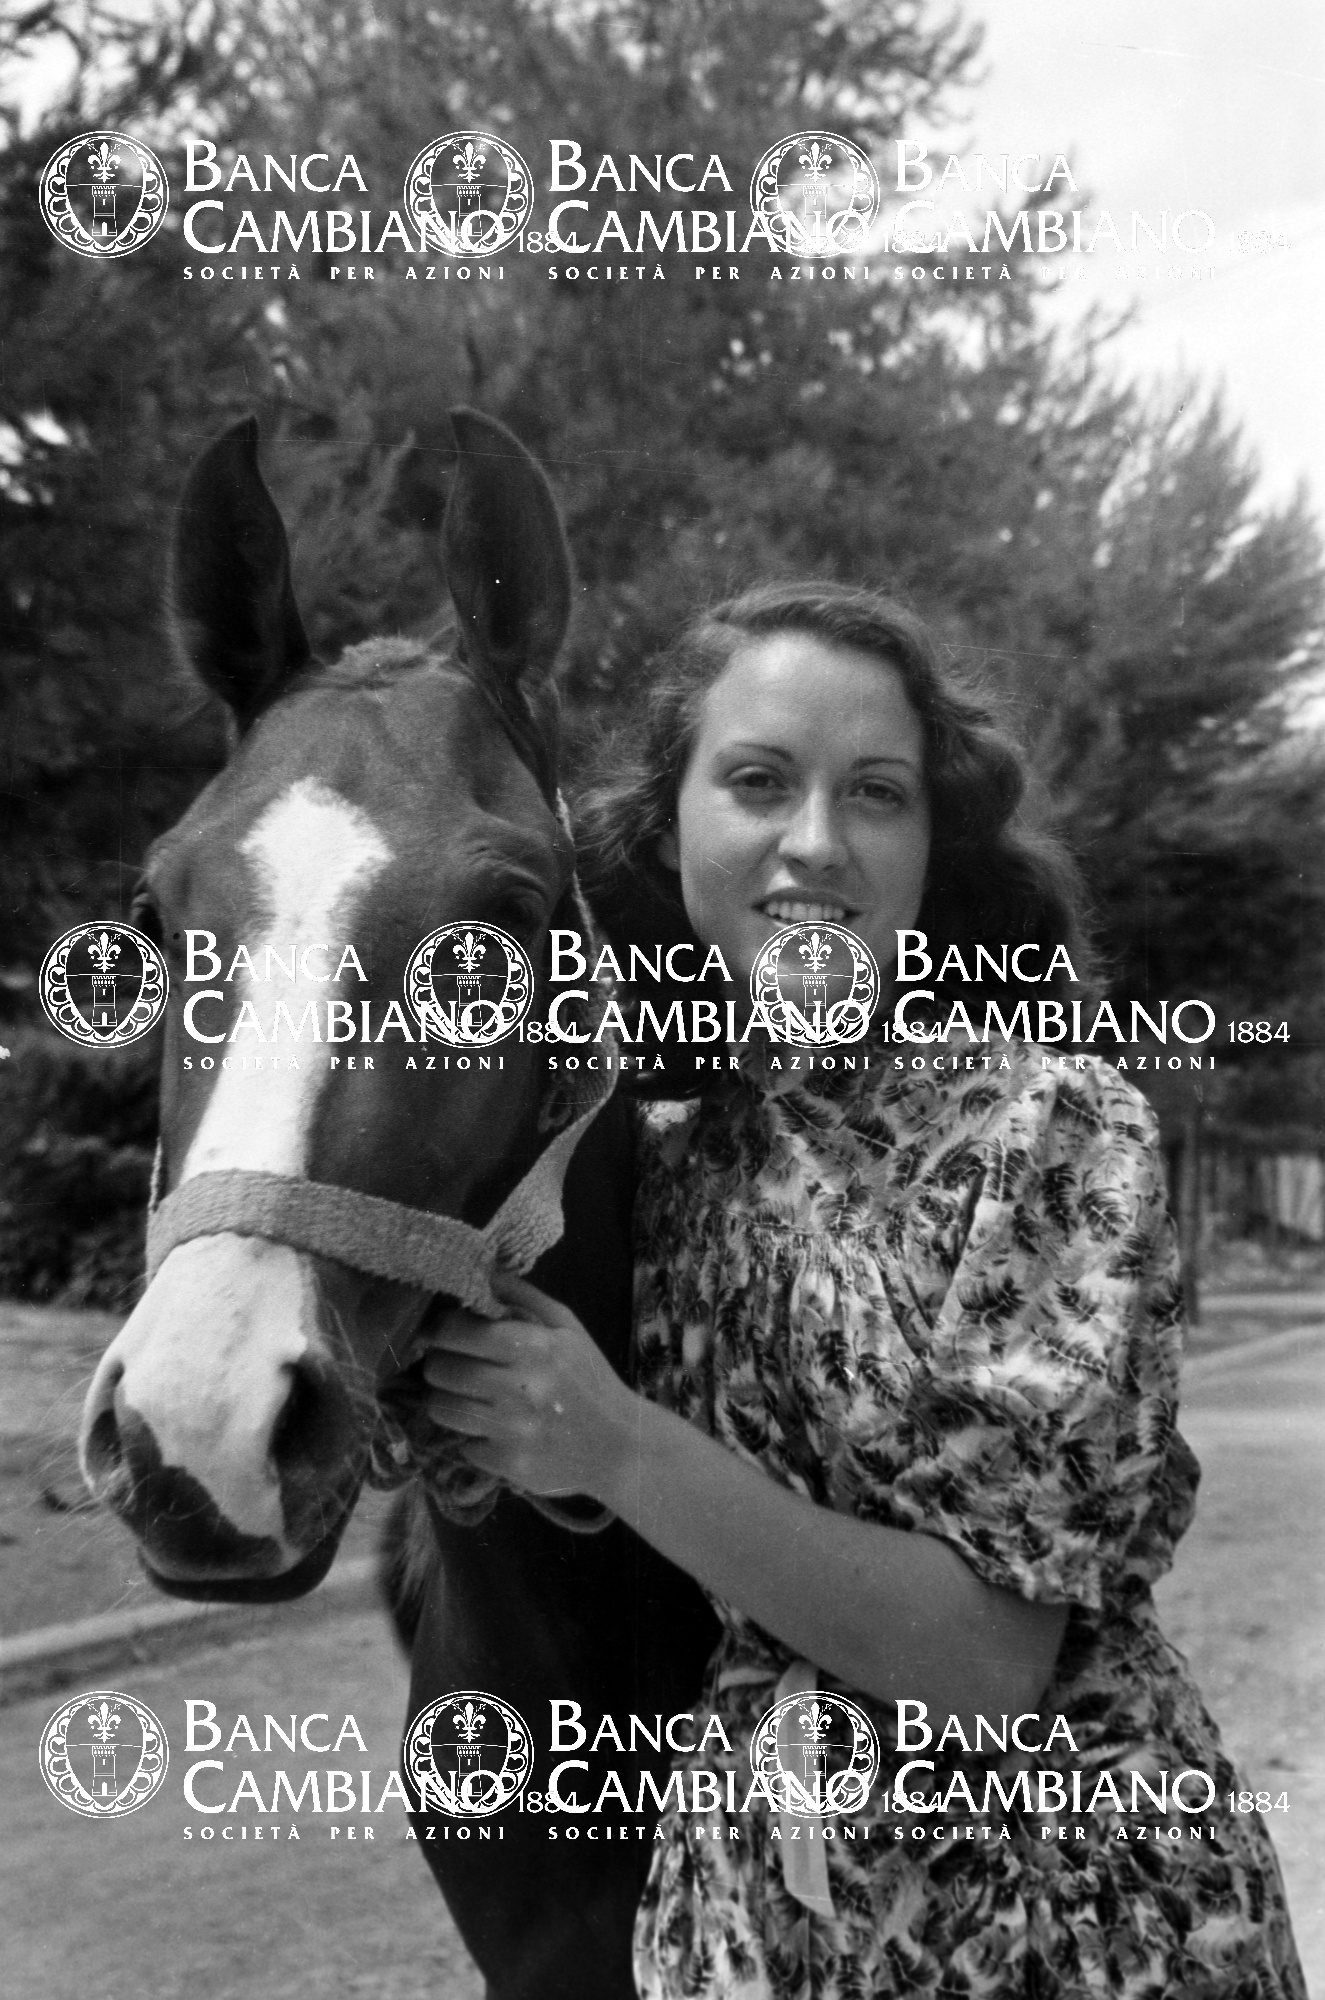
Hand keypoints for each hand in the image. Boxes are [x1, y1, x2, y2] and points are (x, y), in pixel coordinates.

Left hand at [417, 1273, 633, 1498]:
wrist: (623, 1447)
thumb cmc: (590, 1380)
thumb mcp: (567, 1328)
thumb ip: (522, 1296)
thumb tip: (480, 1271)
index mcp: (536, 1346)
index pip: (457, 1331)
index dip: (440, 1330)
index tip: (442, 1333)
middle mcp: (523, 1388)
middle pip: (440, 1370)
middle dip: (439, 1364)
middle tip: (454, 1365)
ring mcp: (515, 1431)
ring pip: (442, 1409)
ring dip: (446, 1400)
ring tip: (468, 1397)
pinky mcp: (509, 1466)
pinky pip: (463, 1445)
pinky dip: (474, 1437)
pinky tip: (497, 1431)